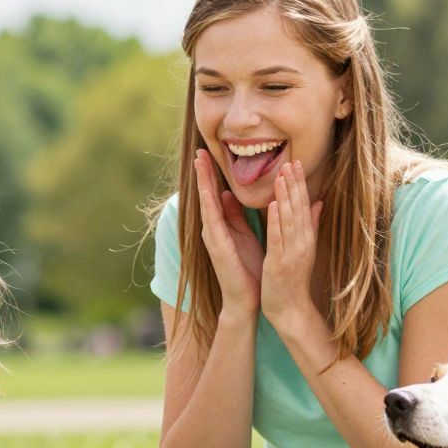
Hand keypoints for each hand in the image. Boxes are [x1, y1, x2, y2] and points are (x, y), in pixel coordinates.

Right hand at [193, 148, 263, 316]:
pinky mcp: (217, 247)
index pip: (215, 194)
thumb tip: (229, 193)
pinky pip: (213, 221)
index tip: (209, 153)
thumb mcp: (243, 235)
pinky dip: (211, 205)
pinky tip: (209, 190)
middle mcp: (213, 229)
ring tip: (199, 162)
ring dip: (203, 183)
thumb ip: (235, 215)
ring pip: (206, 204)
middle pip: (206, 194)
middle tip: (199, 150)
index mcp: (222, 225)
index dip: (212, 174)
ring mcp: (213, 237)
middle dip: (203, 172)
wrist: (247, 298)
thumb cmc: (248, 267)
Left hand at [259, 158, 323, 339]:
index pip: (304, 206)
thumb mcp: (304, 249)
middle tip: (291, 161)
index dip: (300, 184)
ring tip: (282, 175)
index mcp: (306, 238)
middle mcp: (302, 242)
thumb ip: (311, 224)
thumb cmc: (293, 279)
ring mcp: (292, 253)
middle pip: (299, 209)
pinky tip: (273, 205)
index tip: (296, 163)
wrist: (290, 310)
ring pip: (289, 220)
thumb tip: (318, 202)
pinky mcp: (279, 263)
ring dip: (286, 196)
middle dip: (294, 184)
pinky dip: (276, 221)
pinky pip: (278, 239)